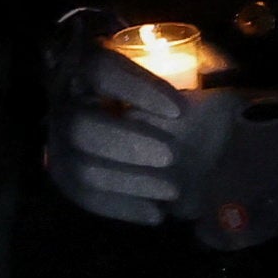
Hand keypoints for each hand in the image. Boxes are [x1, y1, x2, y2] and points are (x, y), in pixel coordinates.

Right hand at [44, 25, 228, 225]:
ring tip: (172, 191)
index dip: (134, 89)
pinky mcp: (65, 173)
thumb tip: (218, 90)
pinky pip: (82, 196)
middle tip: (170, 156)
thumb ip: (193, 75)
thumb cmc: (174, 95)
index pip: (98, 68)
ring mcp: (59, 142)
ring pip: (78, 167)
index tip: (178, 110)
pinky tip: (156, 214)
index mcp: (88, 63)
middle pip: (79, 125)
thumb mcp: (183, 71)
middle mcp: (66, 102)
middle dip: (126, 144)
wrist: (158, 127)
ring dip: (127, 182)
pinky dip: (120, 207)